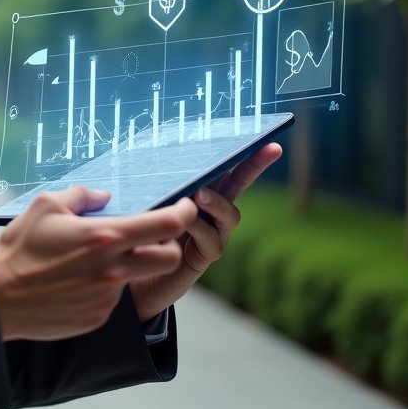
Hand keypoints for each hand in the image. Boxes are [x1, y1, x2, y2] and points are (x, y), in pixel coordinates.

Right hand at [0, 186, 196, 341]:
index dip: (184, 213)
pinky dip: (104, 285)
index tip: (185, 205)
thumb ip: (81, 195)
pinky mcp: (98, 316)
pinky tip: (76, 279)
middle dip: (169, 244)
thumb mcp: (45, 205)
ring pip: (136, 276)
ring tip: (91, 258)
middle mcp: (112, 269)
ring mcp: (107, 297)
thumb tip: (105, 196)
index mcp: (103, 237)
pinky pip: (114, 297)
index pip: (165, 226)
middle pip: (169, 258)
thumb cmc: (20, 248)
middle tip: (151, 235)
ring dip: (127, 264)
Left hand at [130, 142, 283, 321]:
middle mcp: (215, 209)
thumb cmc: (145, 226)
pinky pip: (210, 238)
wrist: (137, 270)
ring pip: (229, 213)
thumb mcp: (153, 198)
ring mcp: (216, 232)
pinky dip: (198, 227)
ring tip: (199, 196)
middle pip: (240, 183)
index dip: (246, 152)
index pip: (226, 166)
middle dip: (255, 165)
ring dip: (216, 203)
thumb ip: (163, 184)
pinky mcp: (207, 254)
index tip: (267, 138)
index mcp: (203, 188)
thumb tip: (159, 154)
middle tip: (270, 149)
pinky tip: (184, 222)